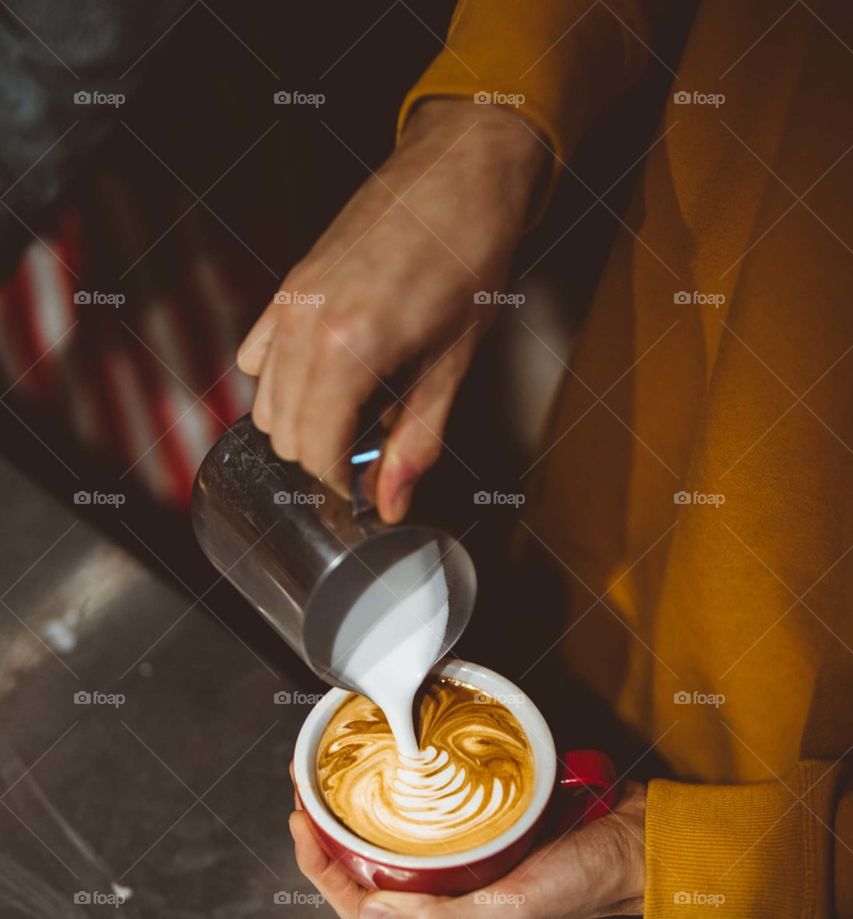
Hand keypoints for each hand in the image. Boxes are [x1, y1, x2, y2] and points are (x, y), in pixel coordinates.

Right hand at [238, 99, 544, 521]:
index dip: (341, 482)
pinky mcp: (289, 286)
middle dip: (323, 457)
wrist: (460, 172)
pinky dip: (282, 385)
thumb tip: (392, 504)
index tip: (367, 489)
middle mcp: (306, 326)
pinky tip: (327, 380)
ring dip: (302, 425)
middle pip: (284, 434)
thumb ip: (417, 440)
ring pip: (264, 402)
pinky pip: (259, 358)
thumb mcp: (454, 363)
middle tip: (369, 453)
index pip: (315, 451)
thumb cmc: (468, 257)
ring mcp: (290, 302)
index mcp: (350, 349)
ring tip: (354, 416)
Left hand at [290, 783, 645, 918]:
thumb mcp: (515, 909)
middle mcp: (445, 898)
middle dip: (326, 834)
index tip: (301, 821)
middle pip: (365, 871)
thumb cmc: (585, 882)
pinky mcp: (481, 830)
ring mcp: (462, 863)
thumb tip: (374, 908)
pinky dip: (400, 796)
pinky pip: (426, 816)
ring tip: (333, 779)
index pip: (358, 904)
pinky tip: (392, 770)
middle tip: (306, 790)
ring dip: (356, 814)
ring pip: (390, 843)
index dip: (318, 867)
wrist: (636, 846)